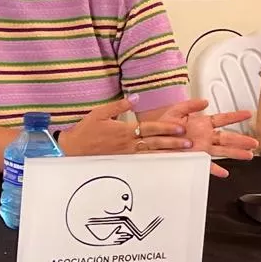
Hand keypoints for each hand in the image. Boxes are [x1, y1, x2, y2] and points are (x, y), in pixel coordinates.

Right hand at [57, 99, 190, 156]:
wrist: (71, 150)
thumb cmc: (85, 131)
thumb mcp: (100, 112)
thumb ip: (119, 105)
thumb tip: (135, 98)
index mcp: (124, 131)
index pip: (150, 128)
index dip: (167, 128)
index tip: (180, 128)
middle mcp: (127, 144)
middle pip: (154, 143)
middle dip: (173, 143)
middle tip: (188, 143)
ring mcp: (125, 155)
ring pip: (151, 154)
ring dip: (168, 153)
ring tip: (182, 154)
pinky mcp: (122, 162)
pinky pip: (142, 162)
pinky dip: (155, 162)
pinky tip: (165, 163)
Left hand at [158, 100, 259, 178]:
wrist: (150, 139)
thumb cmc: (162, 125)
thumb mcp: (176, 110)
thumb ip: (190, 105)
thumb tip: (205, 101)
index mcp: (202, 124)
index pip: (223, 118)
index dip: (236, 116)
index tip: (248, 113)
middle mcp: (205, 136)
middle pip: (228, 138)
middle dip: (242, 140)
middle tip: (255, 142)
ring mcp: (201, 148)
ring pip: (223, 151)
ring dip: (236, 153)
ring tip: (249, 155)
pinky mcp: (194, 157)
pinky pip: (207, 165)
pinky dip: (216, 170)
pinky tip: (224, 173)